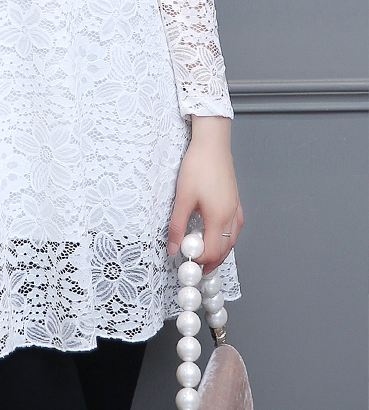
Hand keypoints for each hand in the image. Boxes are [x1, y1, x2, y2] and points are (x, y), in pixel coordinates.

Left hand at [167, 116, 243, 273]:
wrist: (212, 143)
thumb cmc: (199, 166)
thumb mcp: (183, 197)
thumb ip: (177, 225)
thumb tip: (173, 247)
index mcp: (219, 217)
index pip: (212, 251)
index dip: (200, 259)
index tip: (186, 260)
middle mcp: (231, 215)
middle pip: (225, 249)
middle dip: (212, 261)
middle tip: (197, 266)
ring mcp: (236, 208)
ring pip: (232, 240)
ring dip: (220, 251)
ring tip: (206, 255)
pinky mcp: (235, 201)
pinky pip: (234, 228)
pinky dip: (226, 238)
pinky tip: (217, 234)